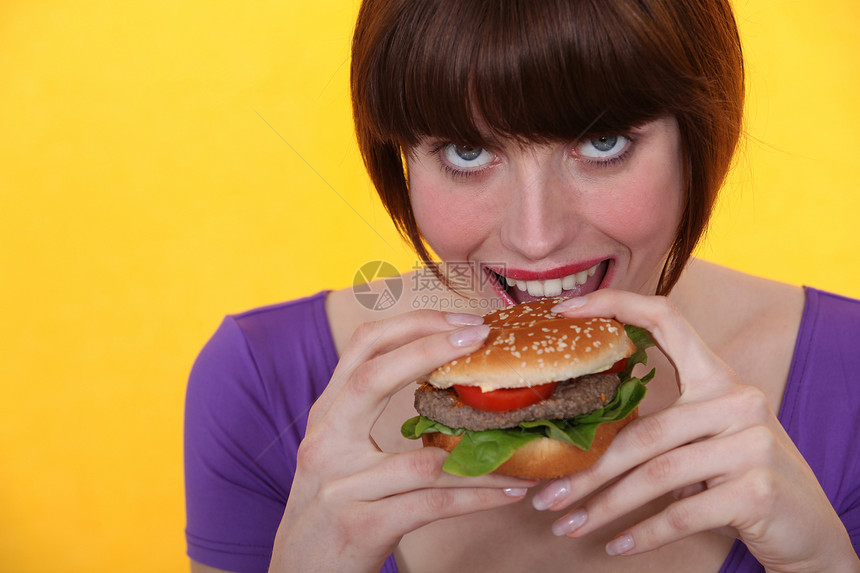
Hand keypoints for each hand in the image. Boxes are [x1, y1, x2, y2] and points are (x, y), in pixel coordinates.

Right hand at [268, 309, 536, 572]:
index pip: (361, 348)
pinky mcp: (360, 526)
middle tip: (479, 336)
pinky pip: (431, 504)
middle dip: (429, 346)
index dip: (411, 325)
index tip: (462, 322)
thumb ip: (368, 420)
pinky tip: (510, 492)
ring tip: (521, 442)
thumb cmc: (331, 512)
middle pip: (373, 376)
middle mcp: (325, 442)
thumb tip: (438, 394)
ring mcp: (339, 485)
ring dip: (482, 453)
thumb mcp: (339, 456)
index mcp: (326, 417)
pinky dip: (477, 497)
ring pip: (421, 457)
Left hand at [531, 290, 858, 572]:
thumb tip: (576, 433)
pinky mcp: (757, 490)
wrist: (807, 529)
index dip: (614, 305)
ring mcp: (751, 444)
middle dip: (587, 470)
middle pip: (643, 431)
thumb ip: (660, 424)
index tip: (565, 311)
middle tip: (544, 495)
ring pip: (654, 475)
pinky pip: (681, 513)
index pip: (665, 318)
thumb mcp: (704, 439)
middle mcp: (737, 400)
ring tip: (565, 524)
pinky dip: (643, 534)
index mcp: (717, 377)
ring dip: (603, 507)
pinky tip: (615, 545)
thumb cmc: (739, 477)